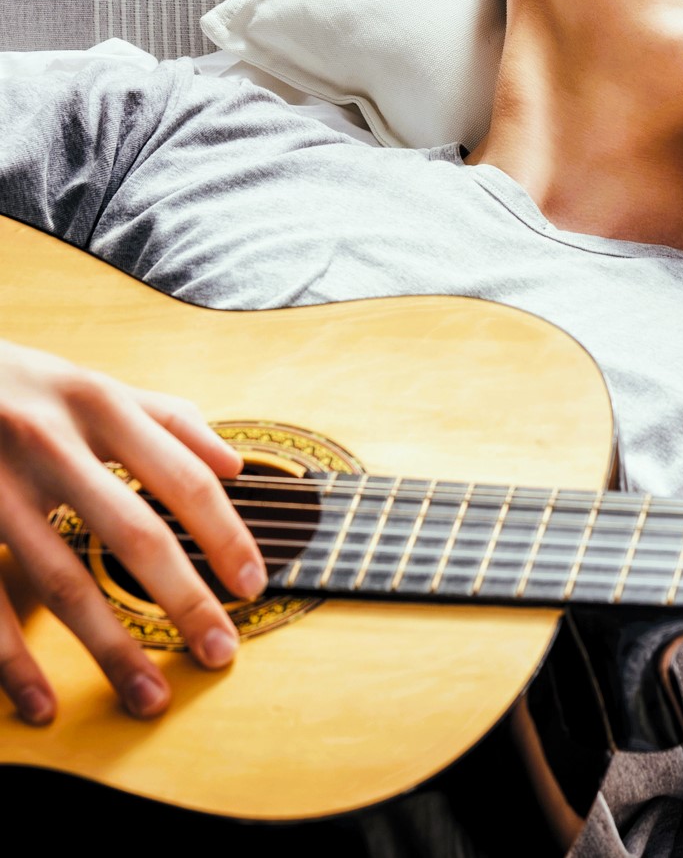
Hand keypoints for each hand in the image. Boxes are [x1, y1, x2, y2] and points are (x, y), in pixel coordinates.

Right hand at [0, 339, 264, 722]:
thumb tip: (235, 464)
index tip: (254, 586)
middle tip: (221, 653)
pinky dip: (12, 660)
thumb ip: (168, 419)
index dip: (226, 536)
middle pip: (133, 535)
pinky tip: (42, 702)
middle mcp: (49, 442)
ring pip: (59, 580)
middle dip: (184, 600)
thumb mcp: (93, 384)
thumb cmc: (20, 386)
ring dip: (109, 647)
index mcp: (99, 405)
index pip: (183, 479)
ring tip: (148, 697)